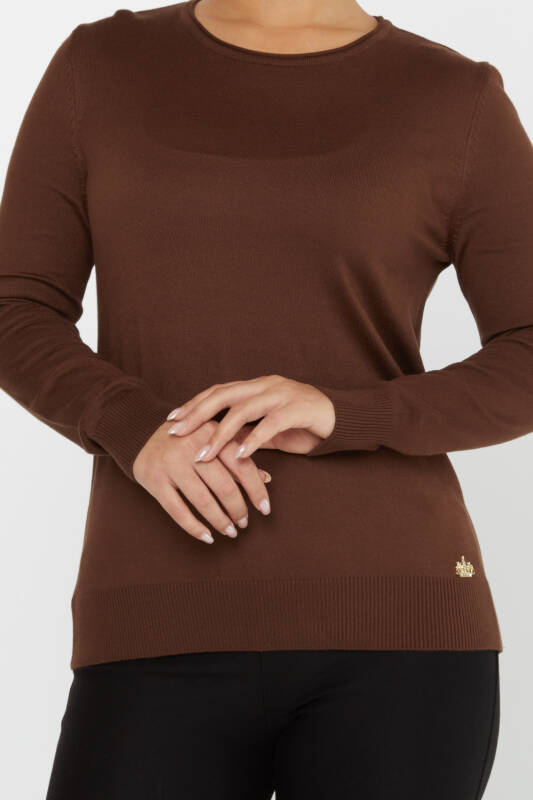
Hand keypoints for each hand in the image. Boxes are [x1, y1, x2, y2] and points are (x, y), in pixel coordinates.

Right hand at [132, 419, 271, 543]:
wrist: (139, 430)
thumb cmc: (187, 437)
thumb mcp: (212, 437)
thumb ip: (238, 455)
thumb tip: (267, 478)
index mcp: (211, 432)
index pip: (242, 465)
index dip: (256, 490)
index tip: (265, 508)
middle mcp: (191, 447)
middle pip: (224, 486)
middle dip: (238, 509)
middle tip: (245, 523)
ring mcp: (171, 464)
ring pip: (203, 501)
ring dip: (220, 521)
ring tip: (230, 531)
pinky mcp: (153, 479)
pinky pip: (177, 510)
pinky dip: (194, 527)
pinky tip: (207, 537)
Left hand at [165, 375, 334, 461]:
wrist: (342, 419)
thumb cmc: (303, 424)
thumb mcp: (269, 430)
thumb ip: (247, 433)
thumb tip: (219, 446)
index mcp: (256, 387)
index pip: (218, 392)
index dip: (194, 404)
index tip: (171, 419)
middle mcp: (265, 386)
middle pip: (223, 395)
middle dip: (196, 414)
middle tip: (175, 432)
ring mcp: (281, 395)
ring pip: (243, 410)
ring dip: (220, 434)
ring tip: (203, 454)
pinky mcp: (297, 409)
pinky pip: (270, 425)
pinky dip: (253, 440)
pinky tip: (239, 456)